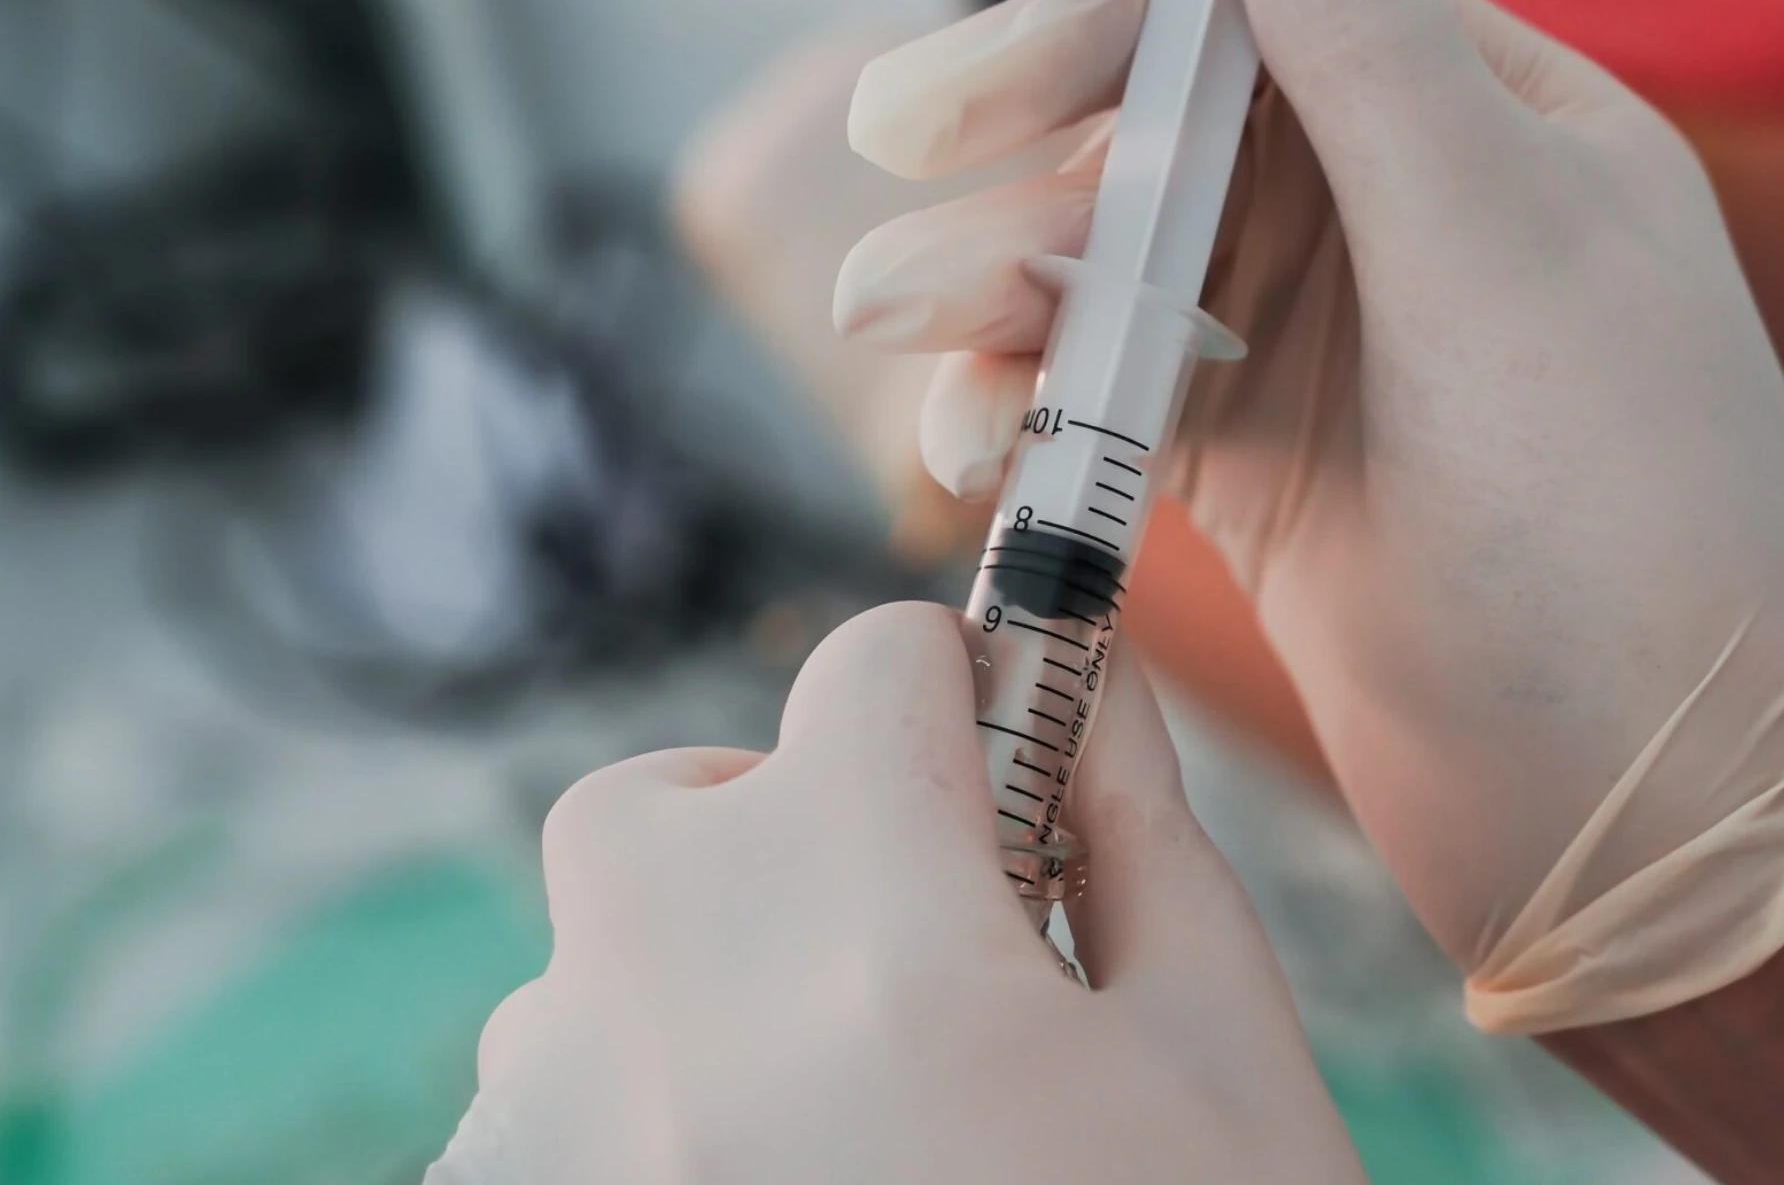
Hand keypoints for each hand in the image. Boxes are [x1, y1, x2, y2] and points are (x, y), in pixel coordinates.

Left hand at [428, 604, 1365, 1183]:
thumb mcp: (1221, 1070)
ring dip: (722, 975)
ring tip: (865, 1127)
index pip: (872, 668)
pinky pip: (558, 1095)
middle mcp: (656, 1002)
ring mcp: (545, 1133)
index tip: (1015, 774)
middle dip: (812, 828)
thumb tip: (1093, 693)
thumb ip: (1147, 843)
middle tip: (931, 957)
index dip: (969, 700)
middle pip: (685, 798)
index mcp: (867, 926)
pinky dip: (655, 1103)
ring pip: (607, 953)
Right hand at [835, 0, 1783, 1032]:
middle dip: (1007, 199)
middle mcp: (1390, 217)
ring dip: (992, 309)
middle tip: (880, 275)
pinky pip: (1108, 401)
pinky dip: (1031, 411)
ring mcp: (1316, 347)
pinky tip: (975, 449)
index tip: (941, 121)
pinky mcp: (1259, 470)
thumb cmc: (1627, 531)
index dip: (1074, 46)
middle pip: (1149, 150)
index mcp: (1478, 122)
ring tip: (904, 362)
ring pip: (1108, 280)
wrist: (1654, 811)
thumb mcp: (1503, 256)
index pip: (1239, 15)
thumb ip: (1370, 58)